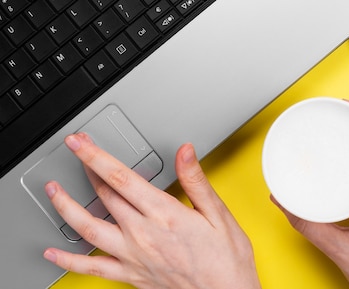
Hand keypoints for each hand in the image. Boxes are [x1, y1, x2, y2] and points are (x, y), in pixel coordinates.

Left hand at [43, 133, 261, 288]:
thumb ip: (196, 181)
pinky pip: (92, 268)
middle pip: (104, 195)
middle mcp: (143, 234)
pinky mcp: (131, 274)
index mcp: (164, 214)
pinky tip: (53, 253)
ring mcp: (133, 256)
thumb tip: (185, 151)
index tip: (80, 143)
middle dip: (85, 168)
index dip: (95, 156)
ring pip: (88, 229)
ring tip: (53, 192)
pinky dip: (68, 261)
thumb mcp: (219, 214)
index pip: (120, 178)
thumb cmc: (226, 258)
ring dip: (66, 208)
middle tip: (75, 151)